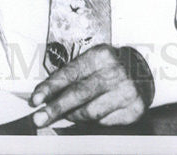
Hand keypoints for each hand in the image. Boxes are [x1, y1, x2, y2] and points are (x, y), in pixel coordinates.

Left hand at [29, 45, 146, 127]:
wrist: (141, 71)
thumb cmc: (107, 67)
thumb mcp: (90, 63)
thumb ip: (69, 78)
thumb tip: (43, 97)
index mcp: (100, 55)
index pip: (70, 73)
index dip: (50, 87)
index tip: (35, 100)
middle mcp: (115, 71)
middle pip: (80, 94)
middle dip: (56, 108)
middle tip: (40, 118)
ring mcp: (127, 91)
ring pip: (91, 112)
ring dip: (74, 116)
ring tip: (68, 115)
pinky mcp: (135, 109)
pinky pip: (105, 122)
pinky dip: (94, 121)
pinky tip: (92, 115)